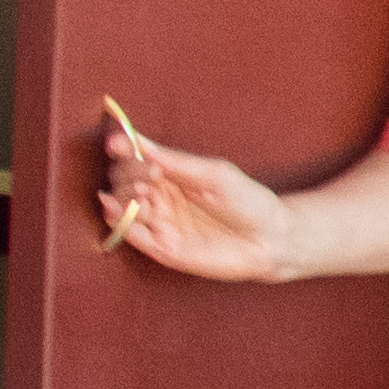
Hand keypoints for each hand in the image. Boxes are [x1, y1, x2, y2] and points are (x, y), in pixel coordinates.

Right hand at [97, 110, 298, 279]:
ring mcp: (160, 223)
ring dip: (122, 197)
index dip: (124, 151)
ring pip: (121, 207)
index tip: (117, 144)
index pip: (135, 160)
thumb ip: (176, 161)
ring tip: (142, 193)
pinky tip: (117, 209)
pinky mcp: (162, 248)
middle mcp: (160, 198)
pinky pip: (130, 235)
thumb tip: (136, 141)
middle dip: (127, 176)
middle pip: (123, 181)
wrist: (271, 239)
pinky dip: (119, 222)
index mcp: (171, 175)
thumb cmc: (248, 201)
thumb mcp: (214, 175)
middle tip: (149, 177)